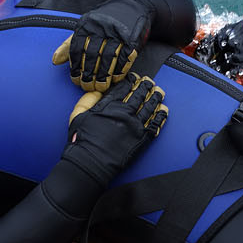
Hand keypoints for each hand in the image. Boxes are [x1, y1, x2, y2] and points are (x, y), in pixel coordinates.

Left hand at [52, 0, 155, 90]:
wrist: (131, 7)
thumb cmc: (103, 22)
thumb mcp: (84, 28)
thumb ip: (69, 44)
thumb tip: (55, 61)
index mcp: (87, 25)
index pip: (77, 49)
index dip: (76, 68)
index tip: (75, 80)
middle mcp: (101, 28)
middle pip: (92, 56)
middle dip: (89, 75)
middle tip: (87, 87)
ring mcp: (118, 34)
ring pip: (108, 59)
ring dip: (103, 76)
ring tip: (100, 87)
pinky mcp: (132, 40)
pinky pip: (124, 59)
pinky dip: (119, 72)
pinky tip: (114, 80)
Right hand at [61, 73, 168, 187]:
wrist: (90, 164)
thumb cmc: (81, 142)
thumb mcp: (77, 116)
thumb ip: (87, 100)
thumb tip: (98, 91)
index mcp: (109, 107)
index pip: (123, 89)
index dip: (130, 81)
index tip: (134, 77)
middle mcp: (124, 114)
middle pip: (139, 96)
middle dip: (145, 86)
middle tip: (150, 82)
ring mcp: (135, 126)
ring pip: (149, 107)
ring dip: (156, 98)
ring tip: (159, 92)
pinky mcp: (142, 139)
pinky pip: (155, 124)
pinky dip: (161, 116)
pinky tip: (164, 110)